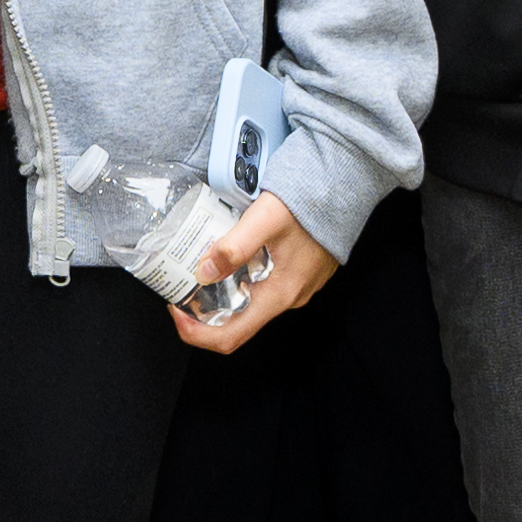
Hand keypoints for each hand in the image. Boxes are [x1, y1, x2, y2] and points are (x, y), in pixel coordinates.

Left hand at [168, 190, 338, 353]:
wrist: (345, 184)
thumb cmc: (310, 201)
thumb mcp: (264, 220)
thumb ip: (233, 248)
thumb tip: (203, 273)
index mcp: (279, 294)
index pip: (230, 336)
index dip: (195, 332)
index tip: (176, 310)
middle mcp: (288, 298)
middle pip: (237, 324)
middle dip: (203, 311)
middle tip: (183, 287)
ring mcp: (296, 287)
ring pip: (250, 305)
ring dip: (221, 294)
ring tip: (203, 268)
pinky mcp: (298, 274)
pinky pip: (263, 288)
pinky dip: (240, 281)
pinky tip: (231, 257)